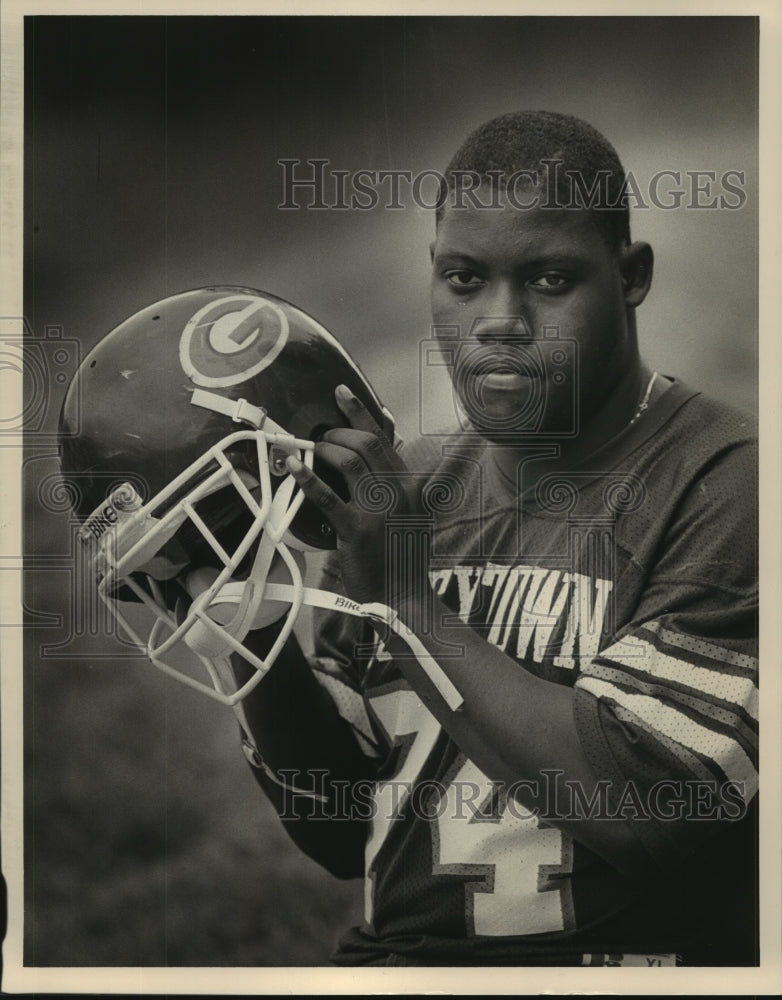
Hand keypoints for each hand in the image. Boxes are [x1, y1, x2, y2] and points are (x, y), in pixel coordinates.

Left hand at [285, 385, 424, 606]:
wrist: (404, 597)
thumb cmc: (401, 558)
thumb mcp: (408, 514)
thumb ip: (394, 483)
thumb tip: (378, 451)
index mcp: (410, 485)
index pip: (385, 439)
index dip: (361, 412)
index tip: (342, 392)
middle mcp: (399, 491)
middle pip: (367, 442)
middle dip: (338, 430)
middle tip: (322, 434)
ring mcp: (380, 509)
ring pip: (350, 459)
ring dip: (326, 448)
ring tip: (311, 449)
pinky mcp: (357, 529)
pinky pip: (328, 496)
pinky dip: (308, 478)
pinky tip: (293, 466)